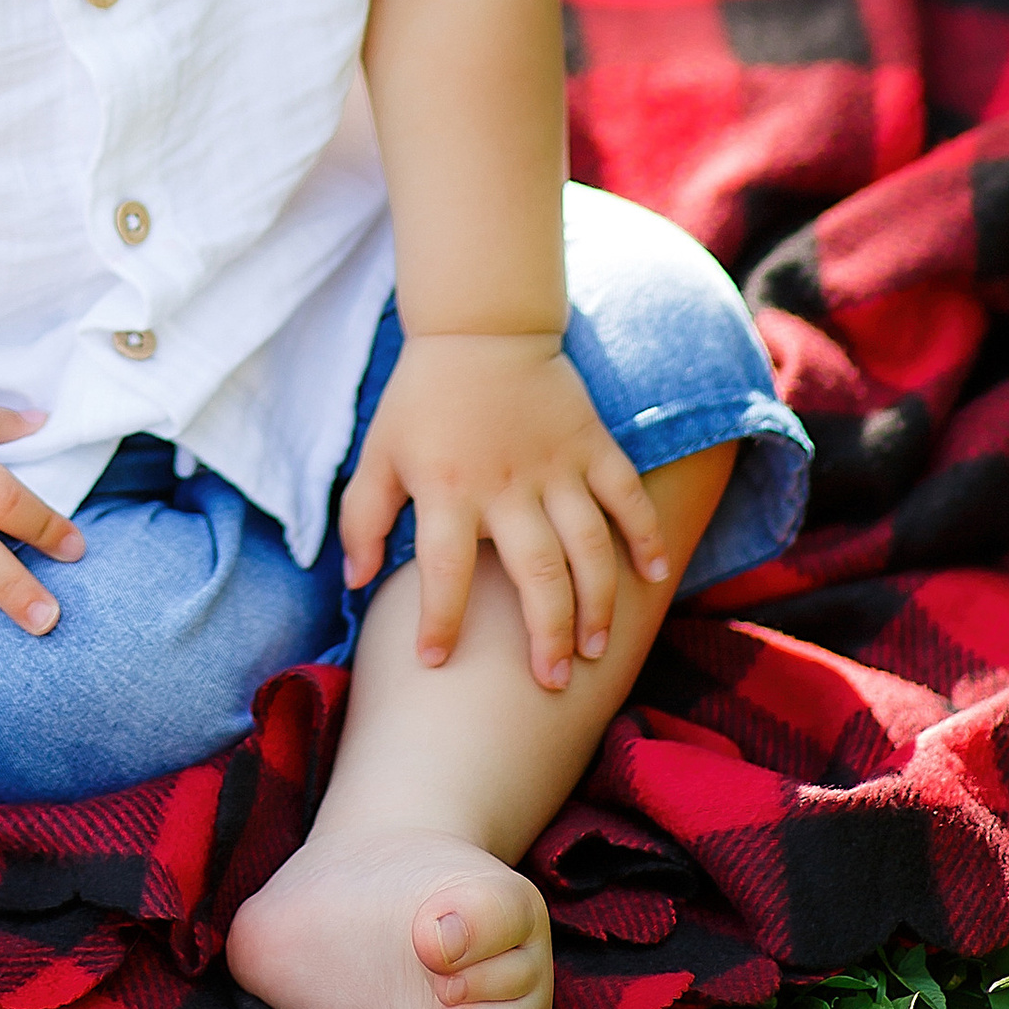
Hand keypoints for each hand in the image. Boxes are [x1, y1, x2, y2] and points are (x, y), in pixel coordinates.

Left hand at [338, 332, 667, 688]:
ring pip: (589, 547)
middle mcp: (505, 484)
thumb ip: (363, 517)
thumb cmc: (422, 399)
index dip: (437, 621)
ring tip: (594, 649)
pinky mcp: (592, 445)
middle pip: (534, 571)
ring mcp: (556, 465)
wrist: (479, 326)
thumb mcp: (378, 453)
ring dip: (597, 603)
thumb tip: (354, 580)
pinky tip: (654, 578)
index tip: (434, 661)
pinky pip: (628, 497)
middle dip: (544, 633)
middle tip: (549, 682)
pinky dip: (645, 536)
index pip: (442, 570)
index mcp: (446, 487)